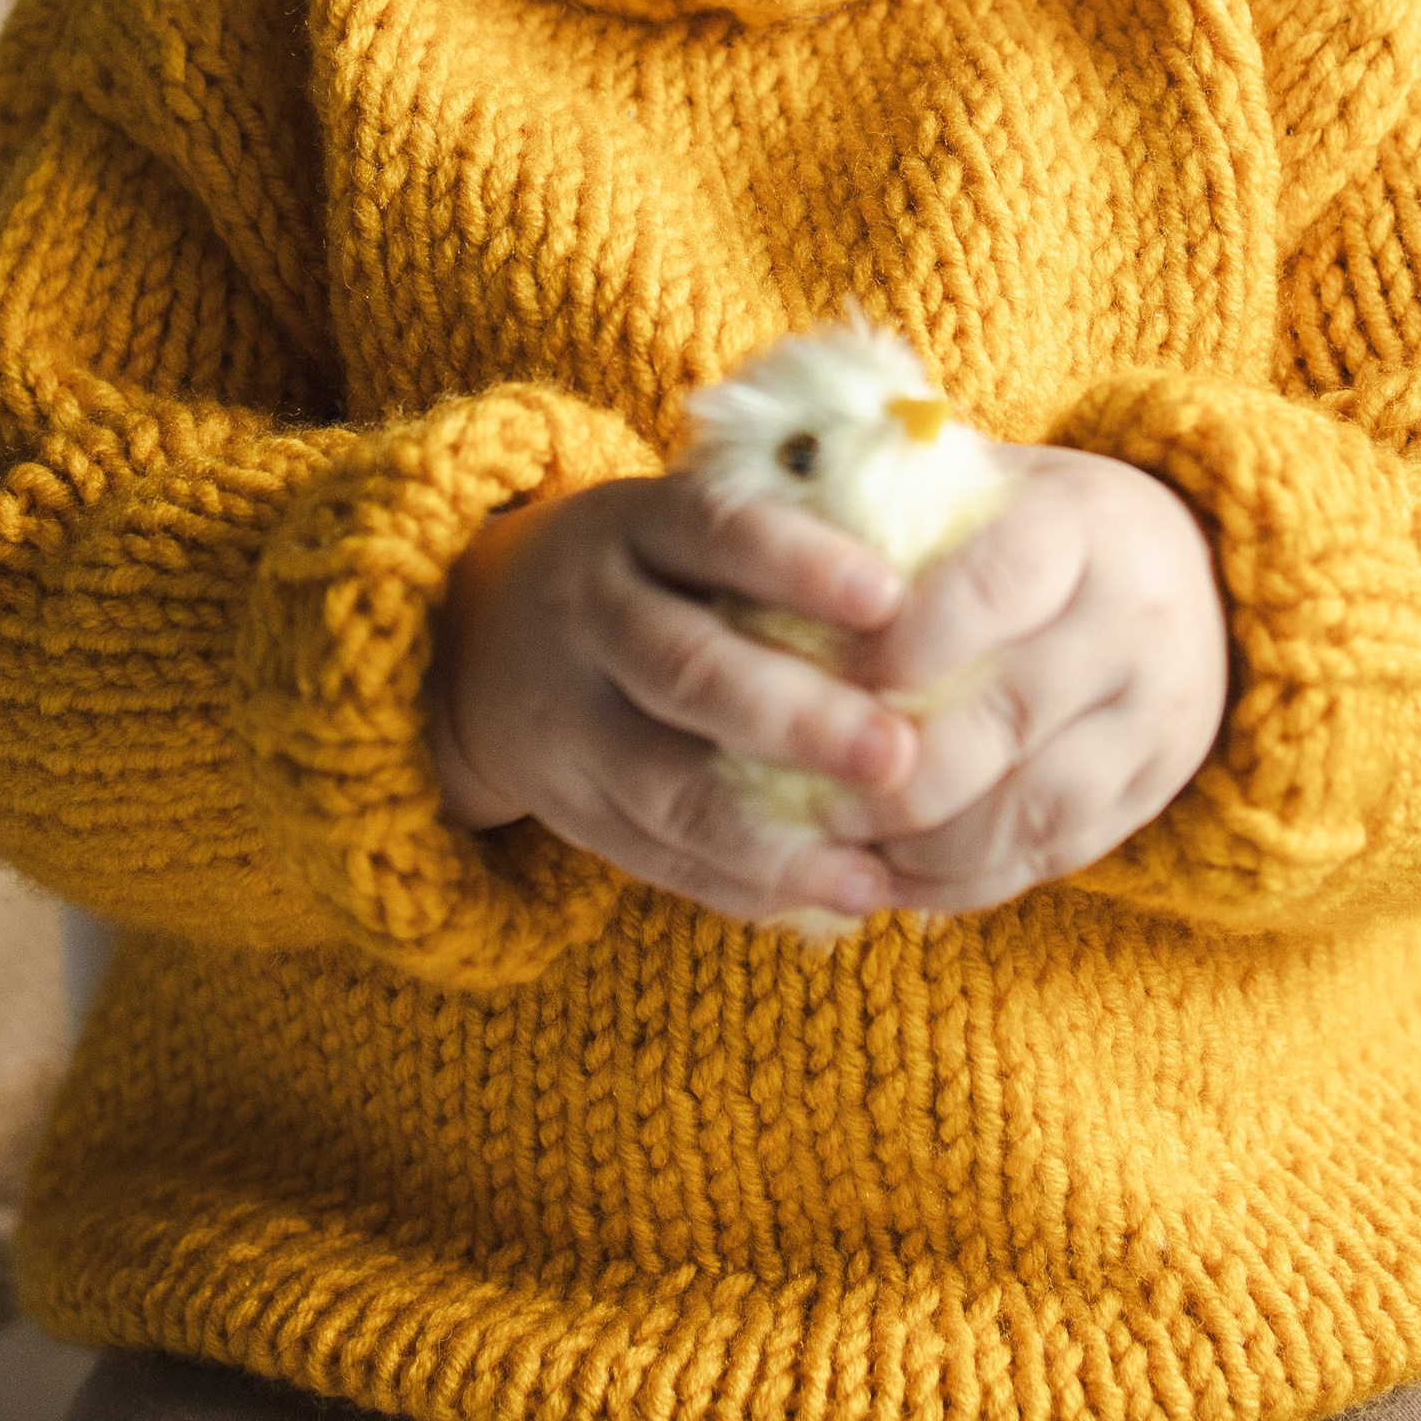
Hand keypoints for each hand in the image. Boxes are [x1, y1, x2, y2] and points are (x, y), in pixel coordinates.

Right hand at [432, 475, 914, 924]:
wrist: (477, 634)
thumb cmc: (648, 569)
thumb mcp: (680, 519)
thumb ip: (786, 524)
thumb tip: (943, 558)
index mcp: (634, 526)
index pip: (714, 529)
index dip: (799, 564)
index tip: (891, 598)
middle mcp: (590, 617)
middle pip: (689, 672)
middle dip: (799, 722)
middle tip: (900, 756)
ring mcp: (568, 720)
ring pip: (668, 789)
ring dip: (776, 840)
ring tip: (876, 875)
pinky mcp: (569, 807)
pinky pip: (657, 857)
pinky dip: (744, 886)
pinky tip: (829, 901)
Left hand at [848, 447, 1227, 912]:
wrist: (1184, 577)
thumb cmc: (1032, 528)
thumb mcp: (980, 486)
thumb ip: (891, 498)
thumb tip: (774, 508)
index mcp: (1084, 526)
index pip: (994, 582)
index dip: (908, 639)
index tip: (834, 676)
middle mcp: (1136, 622)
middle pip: (1009, 714)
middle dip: (895, 767)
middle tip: (803, 789)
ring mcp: (1155, 719)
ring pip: (1030, 806)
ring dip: (922, 842)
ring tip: (836, 846)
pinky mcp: (1150, 794)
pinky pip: (1049, 857)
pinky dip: (959, 882)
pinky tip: (885, 880)